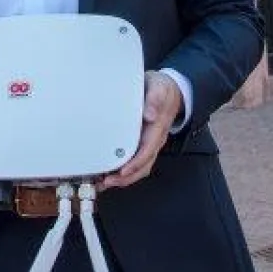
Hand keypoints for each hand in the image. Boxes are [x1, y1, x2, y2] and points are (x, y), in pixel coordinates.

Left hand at [98, 70, 182, 190]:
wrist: (169, 89)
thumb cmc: (162, 89)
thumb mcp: (159, 88)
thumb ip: (155, 99)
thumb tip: (150, 114)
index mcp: (157, 130)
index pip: (146, 152)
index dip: (134, 164)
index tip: (122, 172)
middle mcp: (153, 140)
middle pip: (142, 166)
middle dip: (125, 178)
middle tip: (106, 182)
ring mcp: (148, 143)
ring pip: (138, 167)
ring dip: (122, 178)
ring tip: (103, 183)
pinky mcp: (141, 142)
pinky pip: (134, 160)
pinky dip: (122, 170)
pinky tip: (108, 173)